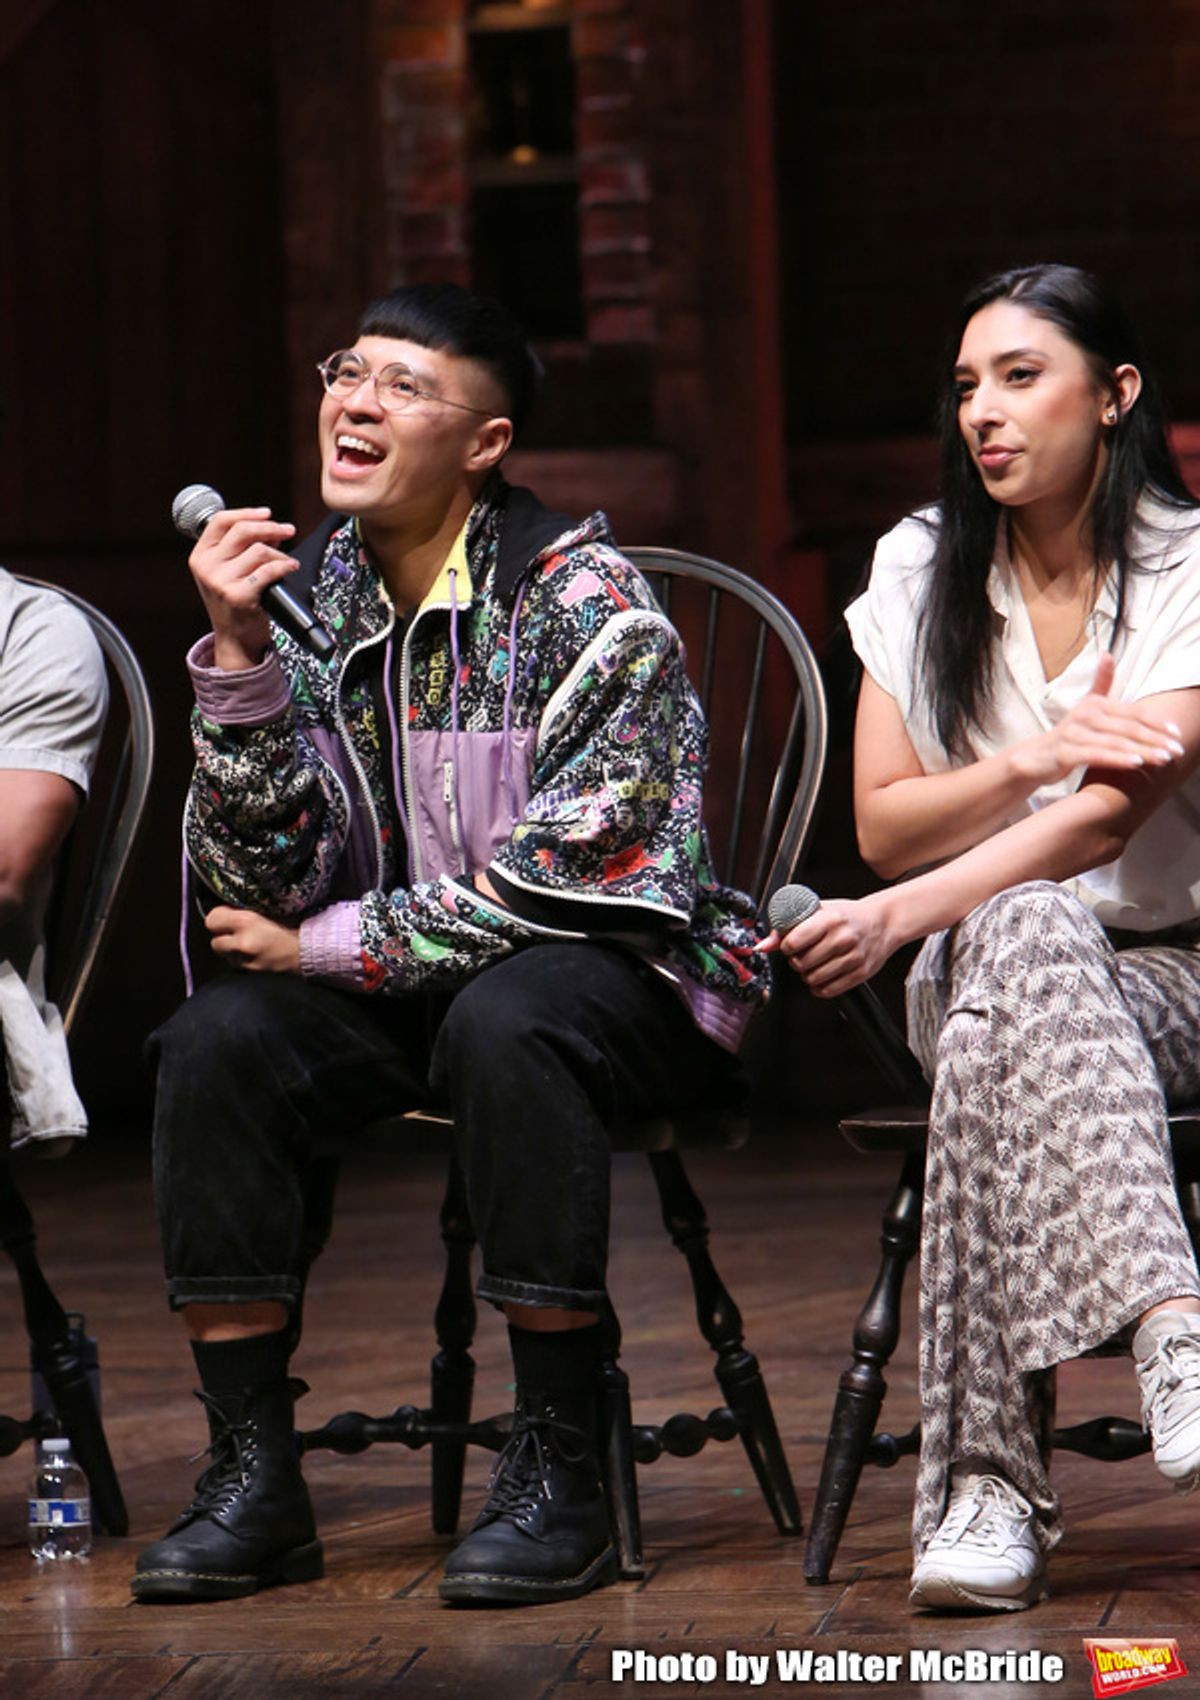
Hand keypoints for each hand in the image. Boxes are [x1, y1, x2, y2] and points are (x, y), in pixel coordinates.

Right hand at [188, 507, 297, 670]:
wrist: (235, 639)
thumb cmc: (235, 603)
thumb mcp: (227, 572)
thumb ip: (240, 548)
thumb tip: (269, 528)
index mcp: (200, 556)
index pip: (220, 521)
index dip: (246, 513)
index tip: (267, 513)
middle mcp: (206, 567)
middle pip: (242, 531)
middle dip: (270, 527)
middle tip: (288, 530)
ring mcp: (220, 581)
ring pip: (258, 551)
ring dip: (279, 554)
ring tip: (287, 562)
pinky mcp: (238, 595)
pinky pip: (268, 570)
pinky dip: (284, 566)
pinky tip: (290, 568)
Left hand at [206, 906, 300, 973]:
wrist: (312, 952)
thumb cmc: (296, 926)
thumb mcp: (271, 909)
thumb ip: (248, 909)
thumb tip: (232, 907)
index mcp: (246, 921)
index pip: (212, 919)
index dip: (219, 917)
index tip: (228, 915)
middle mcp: (242, 943)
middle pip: (214, 941)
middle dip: (223, 936)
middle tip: (236, 931)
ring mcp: (246, 962)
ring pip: (225, 955)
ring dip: (231, 949)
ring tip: (247, 944)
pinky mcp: (252, 974)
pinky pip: (237, 965)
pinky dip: (242, 960)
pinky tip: (256, 954)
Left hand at [760, 892, 894, 995]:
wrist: (884, 922)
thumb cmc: (848, 916)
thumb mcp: (819, 911)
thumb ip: (790, 926)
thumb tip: (763, 945)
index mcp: (831, 919)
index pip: (793, 942)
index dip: (786, 946)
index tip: (791, 945)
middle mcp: (843, 938)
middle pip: (801, 963)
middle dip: (796, 961)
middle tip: (802, 955)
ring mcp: (853, 958)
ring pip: (813, 979)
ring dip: (807, 975)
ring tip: (813, 965)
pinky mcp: (861, 973)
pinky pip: (829, 990)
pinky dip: (819, 987)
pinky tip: (821, 977)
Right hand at [1013, 653, 1184, 785]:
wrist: (1034, 757)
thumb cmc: (1068, 734)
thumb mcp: (1085, 706)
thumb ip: (1101, 682)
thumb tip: (1107, 654)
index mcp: (1095, 704)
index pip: (1133, 712)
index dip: (1156, 722)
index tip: (1177, 733)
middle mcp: (1085, 714)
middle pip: (1128, 727)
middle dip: (1155, 739)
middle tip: (1177, 750)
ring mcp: (1074, 733)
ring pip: (1115, 742)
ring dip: (1143, 750)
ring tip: (1164, 758)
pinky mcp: (1065, 752)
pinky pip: (1097, 755)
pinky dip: (1118, 759)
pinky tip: (1136, 764)